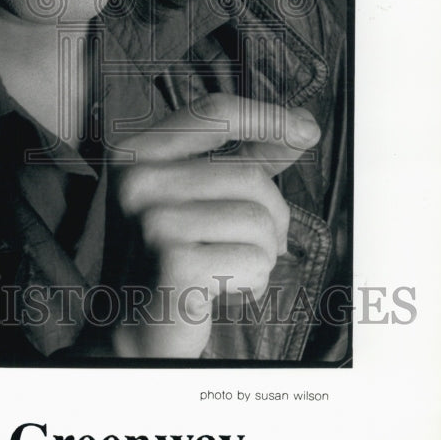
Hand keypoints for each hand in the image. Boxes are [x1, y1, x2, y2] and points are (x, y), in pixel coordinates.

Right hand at [108, 93, 320, 357]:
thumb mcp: (194, 195)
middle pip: (249, 176)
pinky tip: (220, 290)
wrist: (132, 327)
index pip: (215, 112)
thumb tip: (301, 126)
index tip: (308, 129)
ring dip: (263, 253)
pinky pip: (255, 258)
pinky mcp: (174, 260)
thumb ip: (241, 158)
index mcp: (136, 152)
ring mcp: (152, 219)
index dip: (268, 117)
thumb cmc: (171, 256)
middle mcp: (137, 178)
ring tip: (228, 268)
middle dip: (272, 217)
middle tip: (248, 246)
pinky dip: (253, 281)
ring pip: (259, 219)